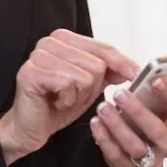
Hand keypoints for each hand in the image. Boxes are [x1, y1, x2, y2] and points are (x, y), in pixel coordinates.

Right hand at [0, 30, 138, 163]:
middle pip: (97, 64)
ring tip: (64, 100)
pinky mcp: (31, 72)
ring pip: (85, 75)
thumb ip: (108, 72)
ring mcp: (39, 55)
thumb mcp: (90, 87)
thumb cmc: (57, 105)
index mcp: (66, 39)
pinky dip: (67, 100)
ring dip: (79, 96)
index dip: (122, 63)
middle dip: (91, 89)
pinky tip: (55, 103)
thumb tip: (132, 67)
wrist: (31, 128)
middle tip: (73, 97)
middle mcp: (51, 41)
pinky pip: (68, 84)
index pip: (104, 47)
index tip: (135, 75)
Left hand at [88, 76, 166, 166]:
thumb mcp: (158, 98)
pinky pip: (118, 158)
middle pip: (158, 131)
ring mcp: (153, 161)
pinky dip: (105, 140)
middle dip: (138, 112)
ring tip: (103, 107)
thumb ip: (164, 84)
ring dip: (118, 126)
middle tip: (120, 93)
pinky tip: (96, 123)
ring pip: (136, 147)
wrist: (135, 141)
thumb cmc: (149, 111)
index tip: (154, 78)